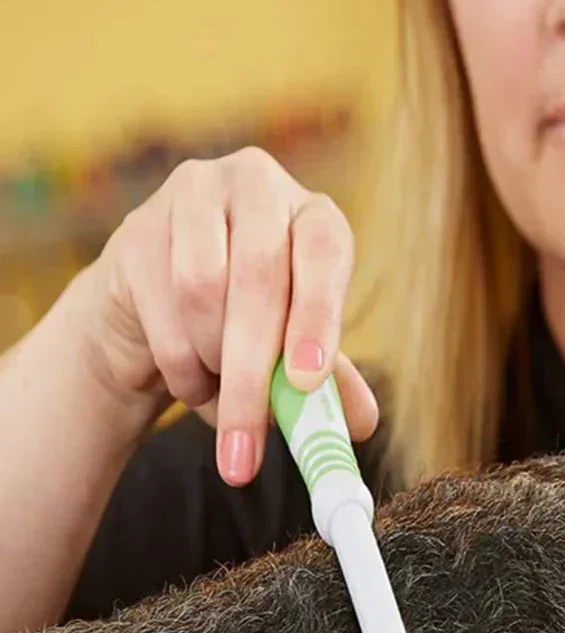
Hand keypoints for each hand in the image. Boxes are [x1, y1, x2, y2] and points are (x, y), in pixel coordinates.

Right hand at [76, 147, 378, 485]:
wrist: (157, 315)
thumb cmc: (247, 327)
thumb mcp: (297, 353)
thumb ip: (331, 385)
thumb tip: (360, 423)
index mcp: (314, 214)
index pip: (324, 249)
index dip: (317, 314)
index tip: (306, 381)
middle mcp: (257, 187)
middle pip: (259, 276)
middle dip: (254, 373)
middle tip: (249, 444)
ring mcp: (192, 197)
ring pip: (202, 290)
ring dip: (213, 362)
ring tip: (223, 397)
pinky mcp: (136, 230)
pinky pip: (159, 308)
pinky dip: (178, 364)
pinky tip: (192, 381)